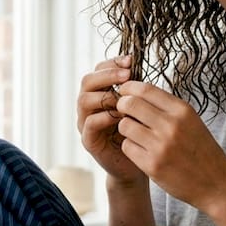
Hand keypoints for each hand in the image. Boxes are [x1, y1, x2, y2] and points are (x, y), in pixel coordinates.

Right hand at [77, 56, 144, 186]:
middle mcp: (90, 106)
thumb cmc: (141, 133)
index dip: (112, 63)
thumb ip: (136, 90)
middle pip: (87, 81)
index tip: (131, 60)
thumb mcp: (141, 107)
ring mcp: (86, 123)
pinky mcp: (89, 140)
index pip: (99, 70)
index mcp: (102, 93)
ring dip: (104, 95)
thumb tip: (141, 65)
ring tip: (124, 98)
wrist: (138, 165)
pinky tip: (119, 116)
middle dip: (107, 75)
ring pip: (83, 100)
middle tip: (126, 75)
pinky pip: (89, 124)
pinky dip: (102, 117)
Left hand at [113, 80, 225, 210]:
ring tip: (137, 134)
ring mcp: (161, 146)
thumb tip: (137, 93)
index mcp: (183, 111)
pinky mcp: (152, 165)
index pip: (145, 89)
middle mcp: (171, 125)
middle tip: (123, 112)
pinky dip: (131, 147)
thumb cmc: (202, 150)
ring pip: (124, 126)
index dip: (129, 88)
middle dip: (121, 106)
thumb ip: (167, 107)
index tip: (125, 92)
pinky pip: (127, 147)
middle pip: (129, 104)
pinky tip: (142, 151)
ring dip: (126, 128)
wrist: (216, 184)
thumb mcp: (192, 121)